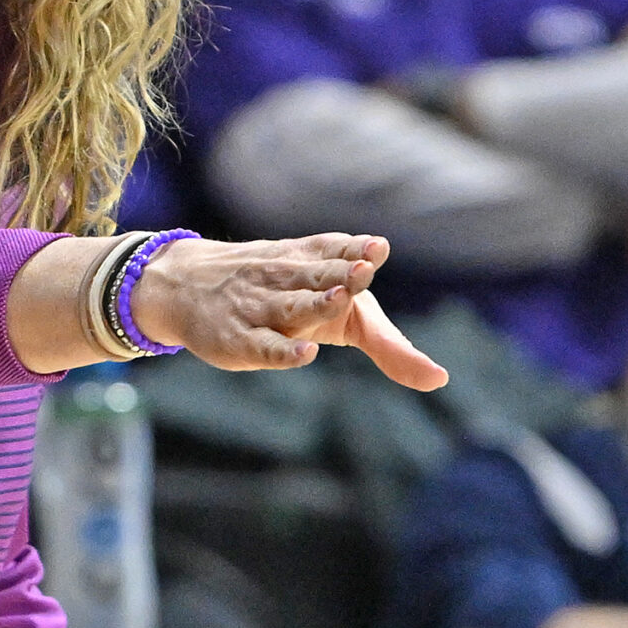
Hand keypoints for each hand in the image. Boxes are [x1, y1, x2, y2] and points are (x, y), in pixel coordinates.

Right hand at [133, 233, 447, 390]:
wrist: (188, 286)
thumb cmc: (283, 301)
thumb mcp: (334, 311)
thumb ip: (386, 342)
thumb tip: (440, 379)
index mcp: (312, 263)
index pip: (337, 252)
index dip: (357, 250)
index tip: (378, 248)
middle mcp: (287, 280)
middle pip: (318, 277)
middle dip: (343, 273)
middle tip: (366, 269)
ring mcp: (261, 309)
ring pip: (292, 306)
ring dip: (316, 302)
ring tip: (341, 299)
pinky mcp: (239, 342)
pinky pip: (264, 347)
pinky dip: (284, 350)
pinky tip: (305, 354)